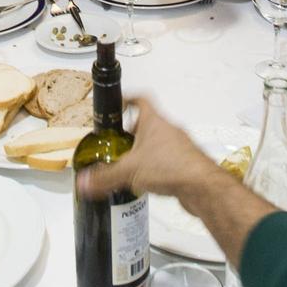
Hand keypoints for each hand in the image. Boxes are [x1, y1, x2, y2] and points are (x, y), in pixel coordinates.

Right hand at [76, 99, 225, 205]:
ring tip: (128, 165)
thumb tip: (83, 182)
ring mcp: (179, 147)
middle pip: (148, 124)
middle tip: (118, 142)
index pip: (141, 100)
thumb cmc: (171, 166)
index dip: (128, 99)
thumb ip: (104, 177)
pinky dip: (155, 168)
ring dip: (144, 152)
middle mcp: (169, 130)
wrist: (203, 187)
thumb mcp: (129, 171)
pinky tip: (147, 182)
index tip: (117, 104)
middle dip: (132, 132)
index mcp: (154, 122)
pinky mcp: (185, 164)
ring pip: (157, 144)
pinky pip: (166, 161)